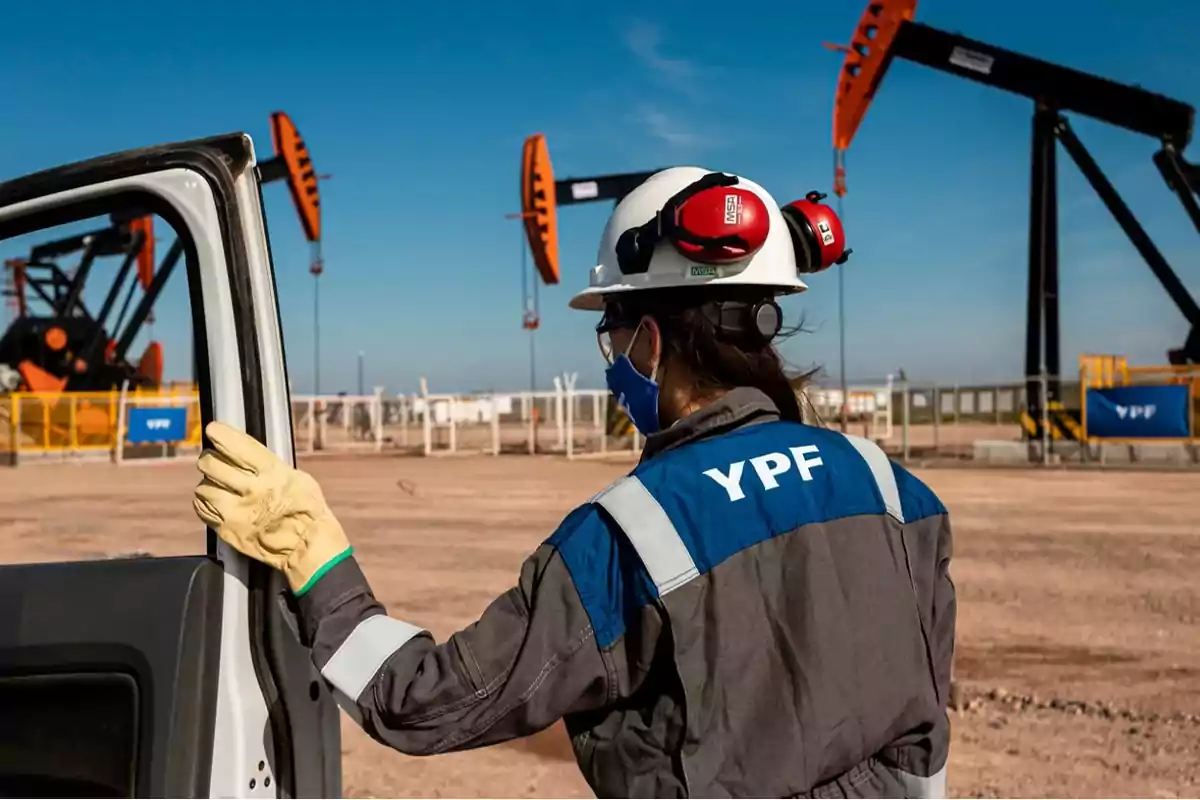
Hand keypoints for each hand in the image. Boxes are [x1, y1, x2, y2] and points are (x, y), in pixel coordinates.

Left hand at [193, 421, 351, 594]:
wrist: (307, 547)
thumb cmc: (307, 510)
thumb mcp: (297, 478)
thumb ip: (269, 465)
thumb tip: (244, 452)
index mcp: (271, 473)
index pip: (236, 446)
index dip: (220, 435)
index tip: (214, 430)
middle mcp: (251, 490)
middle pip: (211, 464)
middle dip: (211, 459)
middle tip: (216, 461)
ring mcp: (235, 512)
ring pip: (203, 487)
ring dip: (209, 484)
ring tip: (221, 486)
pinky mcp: (226, 530)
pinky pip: (202, 508)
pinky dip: (206, 502)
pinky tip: (218, 501)